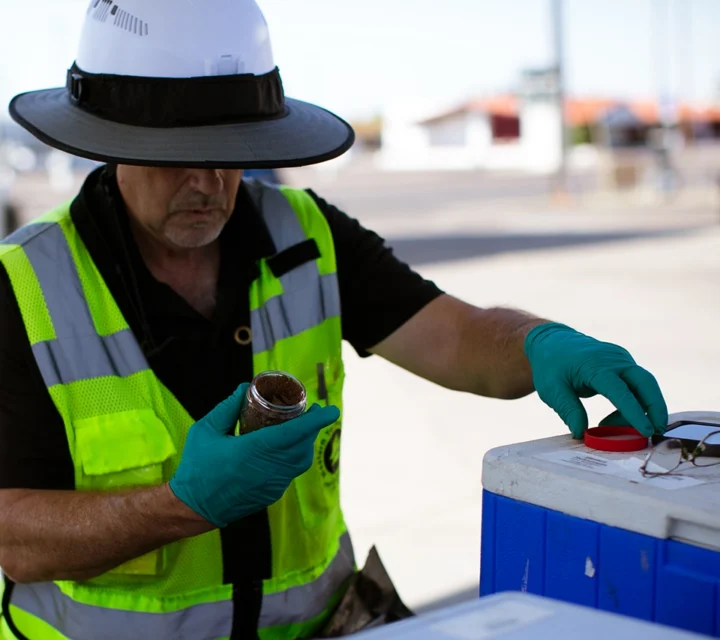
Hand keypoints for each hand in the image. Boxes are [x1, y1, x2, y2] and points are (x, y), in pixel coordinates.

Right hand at [169, 383, 339, 527]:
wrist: (194, 508)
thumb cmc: (197, 467)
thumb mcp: (206, 431)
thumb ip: (227, 408)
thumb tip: (244, 388)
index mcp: (254, 450)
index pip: (294, 433)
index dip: (315, 421)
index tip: (331, 410)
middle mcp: (269, 468)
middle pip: (303, 446)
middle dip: (313, 428)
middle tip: (313, 412)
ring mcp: (273, 484)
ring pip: (301, 461)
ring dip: (306, 443)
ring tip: (302, 428)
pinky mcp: (272, 494)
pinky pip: (291, 472)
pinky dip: (295, 458)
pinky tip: (286, 448)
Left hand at [524, 323, 667, 438]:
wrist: (552, 341)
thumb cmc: (550, 365)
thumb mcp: (551, 389)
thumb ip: (568, 410)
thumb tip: (581, 433)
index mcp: (596, 366)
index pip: (621, 390)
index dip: (634, 412)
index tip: (646, 431)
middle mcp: (614, 360)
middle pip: (646, 383)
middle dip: (656, 409)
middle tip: (656, 433)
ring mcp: (621, 360)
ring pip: (644, 386)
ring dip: (643, 409)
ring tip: (621, 431)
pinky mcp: (624, 364)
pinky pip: (637, 385)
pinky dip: (634, 404)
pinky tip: (618, 419)